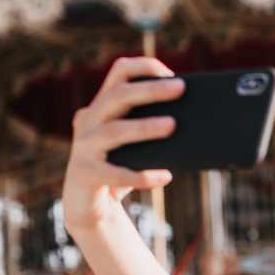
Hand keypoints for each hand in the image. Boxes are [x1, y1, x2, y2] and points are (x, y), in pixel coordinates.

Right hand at [61, 57, 183, 233]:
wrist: (89, 207)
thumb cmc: (119, 170)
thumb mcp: (132, 145)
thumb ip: (149, 128)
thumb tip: (190, 121)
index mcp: (101, 107)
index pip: (119, 72)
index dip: (144, 67)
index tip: (171, 74)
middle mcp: (88, 122)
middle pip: (117, 96)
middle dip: (150, 90)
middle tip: (180, 88)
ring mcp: (83, 148)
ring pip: (114, 131)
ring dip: (145, 127)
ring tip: (172, 125)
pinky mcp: (86, 174)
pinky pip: (116, 173)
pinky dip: (142, 175)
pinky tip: (165, 176)